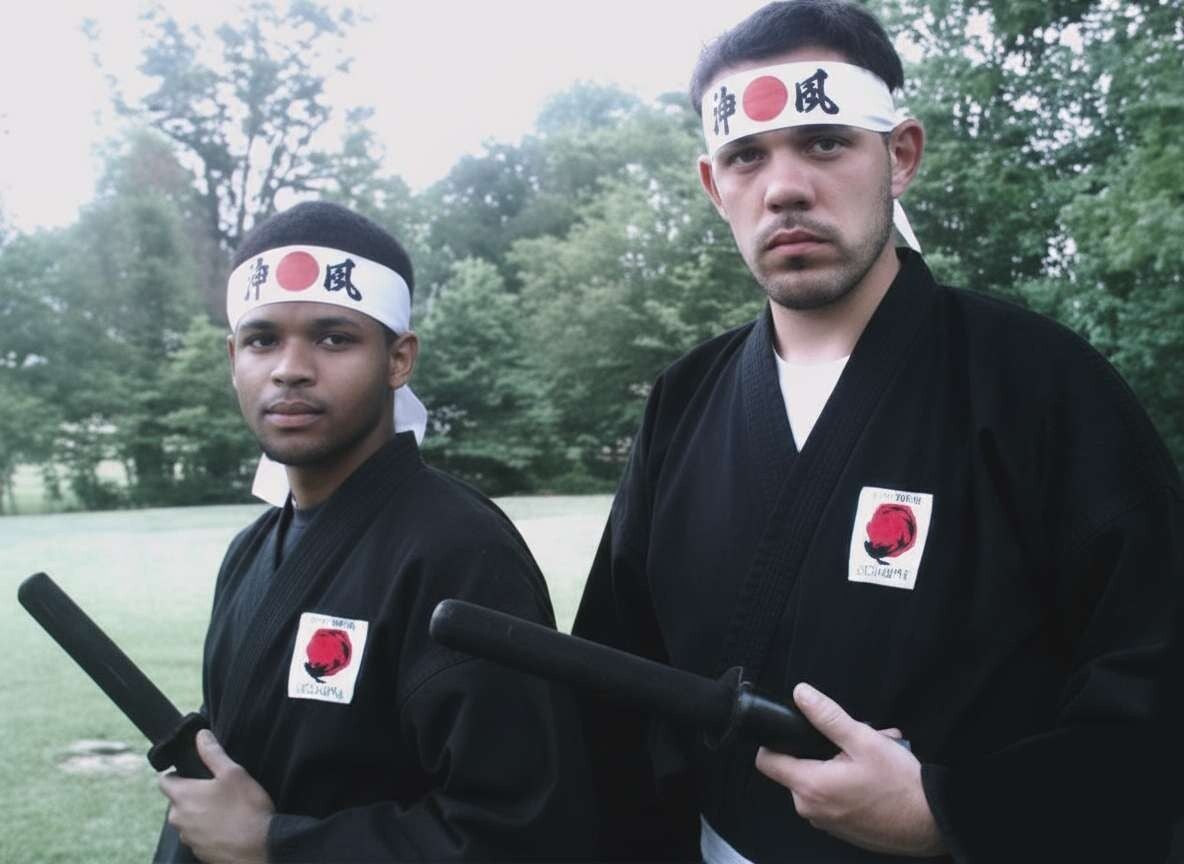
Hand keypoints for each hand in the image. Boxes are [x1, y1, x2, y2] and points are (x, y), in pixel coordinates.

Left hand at [159, 730, 274, 862]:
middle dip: (192, 794)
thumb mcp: (233, 773)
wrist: (260, 848)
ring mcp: (187, 838)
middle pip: (177, 801)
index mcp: (183, 796)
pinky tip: (228, 826)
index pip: (164, 780)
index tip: (193, 772)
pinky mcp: (198, 853)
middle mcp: (178, 819)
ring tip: (226, 809)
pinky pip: (197, 836)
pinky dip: (208, 830)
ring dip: (200, 813)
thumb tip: (201, 735)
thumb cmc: (246, 808)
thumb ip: (213, 753)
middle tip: (217, 789)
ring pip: (187, 819)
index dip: (176, 772)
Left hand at [754, 683, 945, 856]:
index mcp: (810, 786)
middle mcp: (811, 810)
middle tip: (853, 741)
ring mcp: (826, 822)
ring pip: (820, 782)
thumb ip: (827, 716)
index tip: (792, 731)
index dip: (774, 741)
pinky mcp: (842, 829)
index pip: (766, 762)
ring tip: (872, 755)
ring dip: (840, 765)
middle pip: (797, 768)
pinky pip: (834, 799)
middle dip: (821, 750)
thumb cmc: (900, 785)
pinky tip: (874, 773)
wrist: (932, 823)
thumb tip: (801, 694)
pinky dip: (849, 783)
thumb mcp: (863, 740)